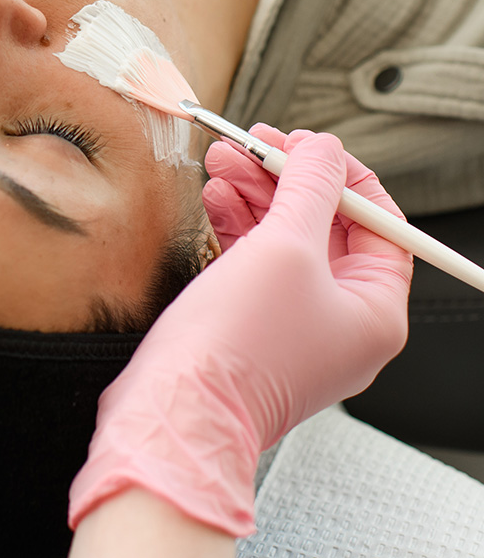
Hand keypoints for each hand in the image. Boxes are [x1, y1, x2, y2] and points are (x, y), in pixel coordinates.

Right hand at [68, 131, 410, 536]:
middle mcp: (342, 323)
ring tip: (222, 159)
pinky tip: (215, 197)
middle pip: (327, 228)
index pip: (380, 226)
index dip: (344, 178)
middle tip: (254, 144)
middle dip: (287, 179)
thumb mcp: (286, 245)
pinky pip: (256, 263)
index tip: (308, 147)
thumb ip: (311, 187)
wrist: (177, 413)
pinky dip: (238, 225)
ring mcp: (297, 327)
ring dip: (255, 195)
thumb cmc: (239, 346)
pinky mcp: (254, 328)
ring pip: (285, 241)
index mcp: (375, 313)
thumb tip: (324, 150)